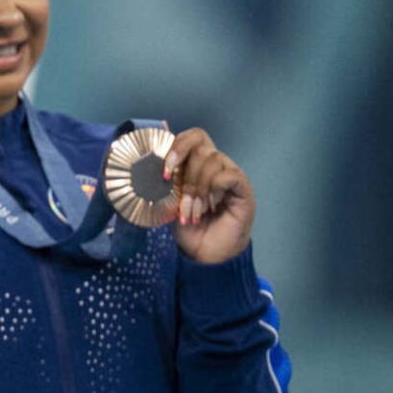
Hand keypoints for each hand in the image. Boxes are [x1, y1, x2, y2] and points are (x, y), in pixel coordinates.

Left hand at [165, 128, 254, 264]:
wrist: (206, 255)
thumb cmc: (188, 228)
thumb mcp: (168, 201)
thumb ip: (164, 181)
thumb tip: (148, 167)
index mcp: (196, 164)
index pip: (191, 137)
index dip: (176, 147)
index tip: (164, 173)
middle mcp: (215, 165)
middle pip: (201, 144)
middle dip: (185, 173)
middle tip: (180, 198)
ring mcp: (231, 175)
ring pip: (213, 159)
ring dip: (197, 188)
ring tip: (193, 211)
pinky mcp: (244, 190)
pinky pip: (230, 175)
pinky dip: (215, 189)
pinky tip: (212, 206)